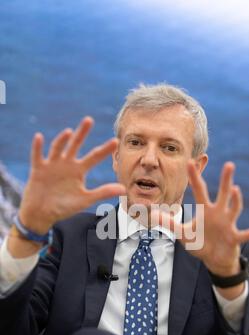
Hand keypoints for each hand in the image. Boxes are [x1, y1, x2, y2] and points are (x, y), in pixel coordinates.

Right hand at [18, 117, 125, 233]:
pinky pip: (37, 156)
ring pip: (57, 148)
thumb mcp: (86, 199)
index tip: (116, 141)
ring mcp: (52, 165)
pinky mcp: (38, 169)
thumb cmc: (64, 206)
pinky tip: (39, 137)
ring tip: (69, 132)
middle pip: (75, 145)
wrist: (43, 214)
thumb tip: (125, 189)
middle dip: (82, 133)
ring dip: (62, 140)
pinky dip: (37, 147)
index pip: (94, 157)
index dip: (104, 150)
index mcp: (79, 170)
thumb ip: (104, 192)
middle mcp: (66, 163)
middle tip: (89, 120)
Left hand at [157, 160, 248, 276]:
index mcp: (206, 210)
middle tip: (229, 164)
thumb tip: (153, 214)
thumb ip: (170, 223)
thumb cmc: (201, 243)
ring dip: (236, 200)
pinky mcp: (234, 238)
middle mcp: (219, 213)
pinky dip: (248, 234)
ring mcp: (228, 225)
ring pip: (234, 209)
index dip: (195, 177)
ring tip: (235, 190)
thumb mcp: (183, 234)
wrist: (215, 259)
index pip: (199, 190)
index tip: (190, 162)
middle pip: (222, 194)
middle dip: (225, 180)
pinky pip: (242, 235)